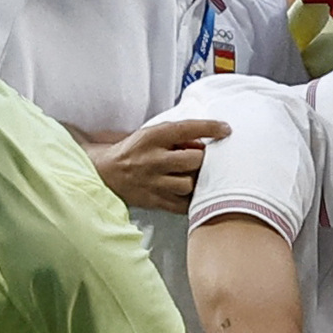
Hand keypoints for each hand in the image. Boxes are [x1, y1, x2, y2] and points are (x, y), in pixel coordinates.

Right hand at [89, 117, 228, 211]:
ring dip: (196, 180)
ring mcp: (153, 182)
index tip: (226, 129)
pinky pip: (183, 204)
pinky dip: (191, 199)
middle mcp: (153, 159)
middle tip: (199, 160)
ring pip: (190, 184)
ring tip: (190, 176)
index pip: (187, 128)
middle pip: (194, 160)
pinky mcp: (155, 201)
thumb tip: (204, 145)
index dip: (210, 128)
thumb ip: (177, 138)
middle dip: (202, 159)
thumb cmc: (135, 152)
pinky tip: (188, 192)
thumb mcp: (151, 135)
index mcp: (152, 138)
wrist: (106, 173)